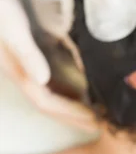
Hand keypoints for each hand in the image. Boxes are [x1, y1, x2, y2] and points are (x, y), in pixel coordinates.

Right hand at [0, 0, 95, 131]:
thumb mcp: (13, 29)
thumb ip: (27, 53)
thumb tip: (42, 80)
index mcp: (20, 71)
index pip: (48, 103)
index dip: (71, 114)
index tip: (97, 123)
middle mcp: (24, 71)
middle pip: (51, 102)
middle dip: (75, 115)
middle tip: (104, 123)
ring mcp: (26, 61)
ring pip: (52, 89)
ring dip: (73, 100)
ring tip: (99, 107)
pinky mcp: (31, 48)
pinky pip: (53, 74)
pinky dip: (68, 81)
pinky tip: (83, 79)